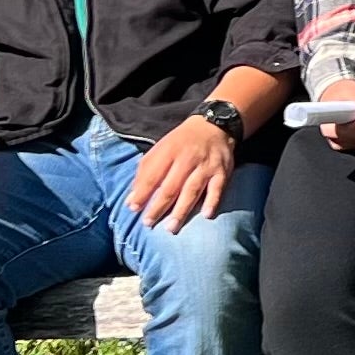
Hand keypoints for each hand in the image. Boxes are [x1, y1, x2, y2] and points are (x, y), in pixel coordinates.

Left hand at [129, 116, 236, 232]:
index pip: (153, 175)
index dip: (142, 193)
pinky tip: (206, 215)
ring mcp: (206, 166)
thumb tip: (132, 200)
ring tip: (171, 228)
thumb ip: (145, 173)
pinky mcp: (222, 171)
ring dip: (181, 210)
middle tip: (148, 223)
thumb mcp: (160, 149)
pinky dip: (212, 201)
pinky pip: (217, 188)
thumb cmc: (182, 143)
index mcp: (169, 152)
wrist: (214, 126)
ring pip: (192, 190)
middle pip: (171, 187)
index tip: (133, 208)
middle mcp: (187, 159)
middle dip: (159, 206)